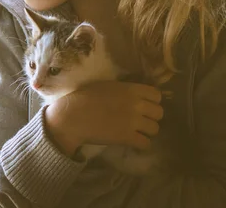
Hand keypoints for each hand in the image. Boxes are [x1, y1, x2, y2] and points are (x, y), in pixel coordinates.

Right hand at [44, 81, 162, 156]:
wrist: (71, 116)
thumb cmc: (83, 98)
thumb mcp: (106, 86)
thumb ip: (124, 90)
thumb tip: (135, 96)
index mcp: (130, 89)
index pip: (156, 95)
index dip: (151, 101)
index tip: (143, 106)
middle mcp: (136, 104)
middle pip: (159, 113)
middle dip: (150, 117)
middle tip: (139, 120)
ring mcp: (132, 121)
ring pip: (155, 129)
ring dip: (146, 131)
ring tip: (135, 132)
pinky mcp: (127, 137)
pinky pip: (146, 143)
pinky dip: (140, 144)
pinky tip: (131, 142)